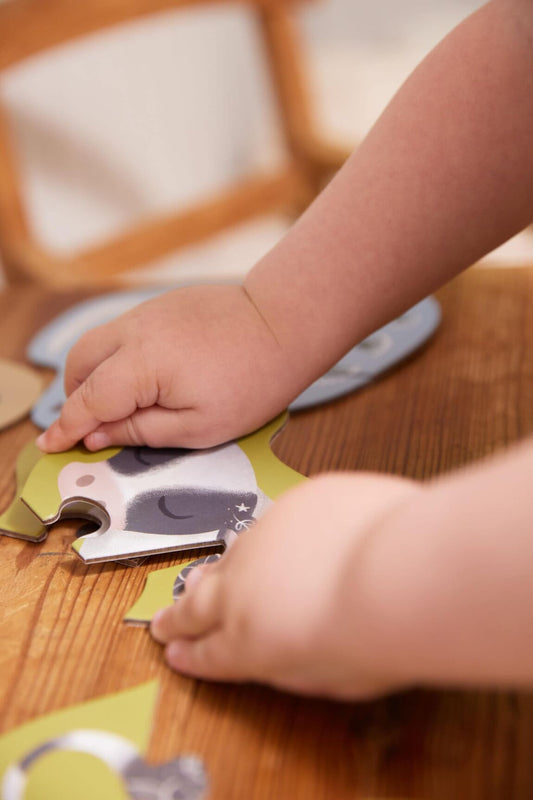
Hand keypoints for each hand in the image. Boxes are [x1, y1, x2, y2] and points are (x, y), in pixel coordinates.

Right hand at [37, 285, 298, 451]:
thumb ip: (140, 432)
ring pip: (97, 343)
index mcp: (143, 363)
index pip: (89, 399)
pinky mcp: (160, 305)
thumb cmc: (252, 383)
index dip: (66, 426)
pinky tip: (141, 377)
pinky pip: (121, 332)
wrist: (283, 325)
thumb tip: (95, 435)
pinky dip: (115, 357)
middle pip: (80, 363)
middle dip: (75, 397)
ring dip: (93, 375)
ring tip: (117, 405)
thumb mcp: (199, 428)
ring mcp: (147, 312)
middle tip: (91, 426)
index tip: (51, 445)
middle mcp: (136, 330)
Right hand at [150, 472, 419, 699]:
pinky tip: (281, 542)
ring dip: (220, 572)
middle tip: (164, 622)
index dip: (189, 655)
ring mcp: (264, 537)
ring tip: (209, 579)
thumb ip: (290, 663)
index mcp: (246, 639)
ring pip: (231, 555)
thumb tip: (281, 651)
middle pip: (198, 603)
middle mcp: (244, 585)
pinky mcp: (295, 501)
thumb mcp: (325, 677)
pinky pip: (275, 522)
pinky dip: (272, 538)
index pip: (207, 653)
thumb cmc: (374, 637)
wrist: (397, 572)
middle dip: (178, 616)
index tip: (175, 652)